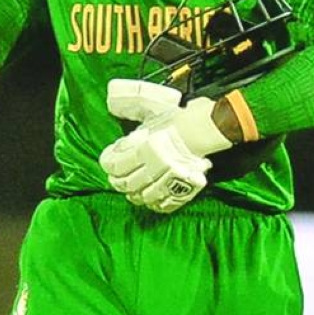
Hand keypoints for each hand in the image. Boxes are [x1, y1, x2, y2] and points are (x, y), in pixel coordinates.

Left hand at [99, 79, 232, 212]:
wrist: (205, 129)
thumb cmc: (178, 118)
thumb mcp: (151, 110)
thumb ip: (131, 112)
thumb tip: (114, 112)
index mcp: (143, 148)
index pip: (116, 165)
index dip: (108, 164)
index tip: (108, 161)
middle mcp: (153, 166)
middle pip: (126, 184)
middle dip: (118, 182)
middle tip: (116, 179)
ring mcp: (167, 179)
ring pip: (143, 196)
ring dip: (135, 195)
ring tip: (132, 191)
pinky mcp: (182, 188)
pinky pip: (165, 203)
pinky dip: (156, 204)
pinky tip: (151, 201)